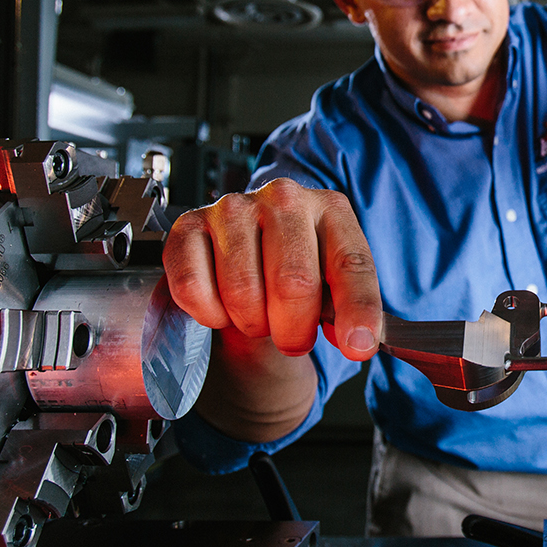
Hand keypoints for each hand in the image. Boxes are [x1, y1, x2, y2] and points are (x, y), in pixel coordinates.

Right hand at [163, 178, 382, 441]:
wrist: (248, 249)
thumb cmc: (296, 270)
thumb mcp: (334, 285)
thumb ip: (350, 311)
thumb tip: (357, 341)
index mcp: (331, 210)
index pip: (351, 265)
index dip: (357, 311)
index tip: (358, 347)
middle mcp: (283, 199)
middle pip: (294, 285)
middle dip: (293, 330)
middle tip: (292, 337)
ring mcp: (233, 208)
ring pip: (242, 292)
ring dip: (251, 323)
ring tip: (257, 314)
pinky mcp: (188, 225)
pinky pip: (194, 289)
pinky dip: (210, 314)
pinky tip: (223, 304)